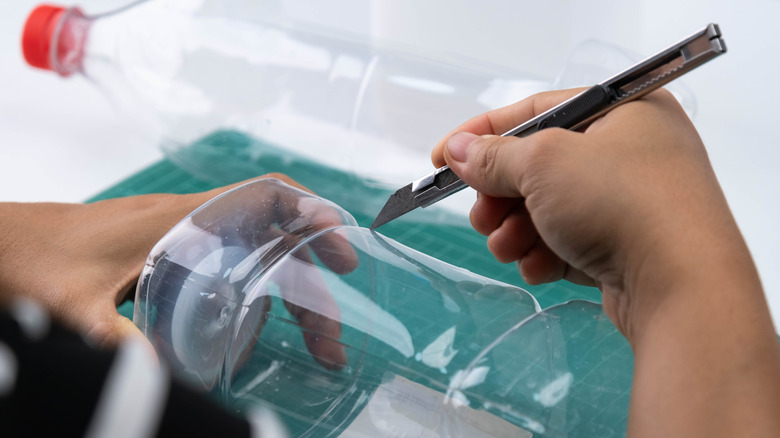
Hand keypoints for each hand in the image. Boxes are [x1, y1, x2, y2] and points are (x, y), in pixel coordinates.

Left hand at [0, 174, 354, 356]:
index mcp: (179, 220)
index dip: (311, 213)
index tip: (341, 247)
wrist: (2, 244)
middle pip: (276, 242)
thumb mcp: (70, 304)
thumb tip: (153, 387)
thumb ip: (109, 340)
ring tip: (316, 345)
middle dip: (313, 283)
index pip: (264, 196)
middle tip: (332, 335)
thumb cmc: (34, 259)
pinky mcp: (175, 260)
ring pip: (261, 260)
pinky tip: (268, 331)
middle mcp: (192, 226)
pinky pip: (240, 268)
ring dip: (295, 295)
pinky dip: (268, 293)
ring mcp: (187, 242)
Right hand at [432, 88, 742, 337]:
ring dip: (517, 230)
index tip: (442, 158)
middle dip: (501, 197)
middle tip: (481, 216)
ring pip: (548, 209)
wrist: (683, 287)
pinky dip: (546, 253)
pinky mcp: (626, 246)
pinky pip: (569, 240)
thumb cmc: (620, 203)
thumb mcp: (544, 164)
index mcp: (624, 110)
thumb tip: (457, 151)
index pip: (537, 111)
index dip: (483, 134)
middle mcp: (631, 152)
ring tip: (509, 248)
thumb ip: (494, 156)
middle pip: (539, 167)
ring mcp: (631, 202)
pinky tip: (541, 267)